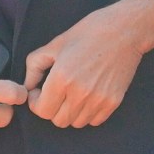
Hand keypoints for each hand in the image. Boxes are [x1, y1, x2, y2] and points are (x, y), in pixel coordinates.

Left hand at [23, 0, 153, 127]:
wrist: (125, 30)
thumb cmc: (89, 33)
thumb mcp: (55, 44)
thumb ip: (34, 66)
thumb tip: (28, 85)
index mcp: (62, 78)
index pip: (42, 111)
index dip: (36, 103)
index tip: (40, 92)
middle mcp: (80, 94)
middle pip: (58, 121)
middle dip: (52, 109)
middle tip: (55, 93)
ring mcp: (98, 100)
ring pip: (76, 123)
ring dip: (70, 112)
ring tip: (72, 94)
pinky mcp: (113, 102)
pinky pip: (94, 121)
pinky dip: (87, 113)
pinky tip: (87, 96)